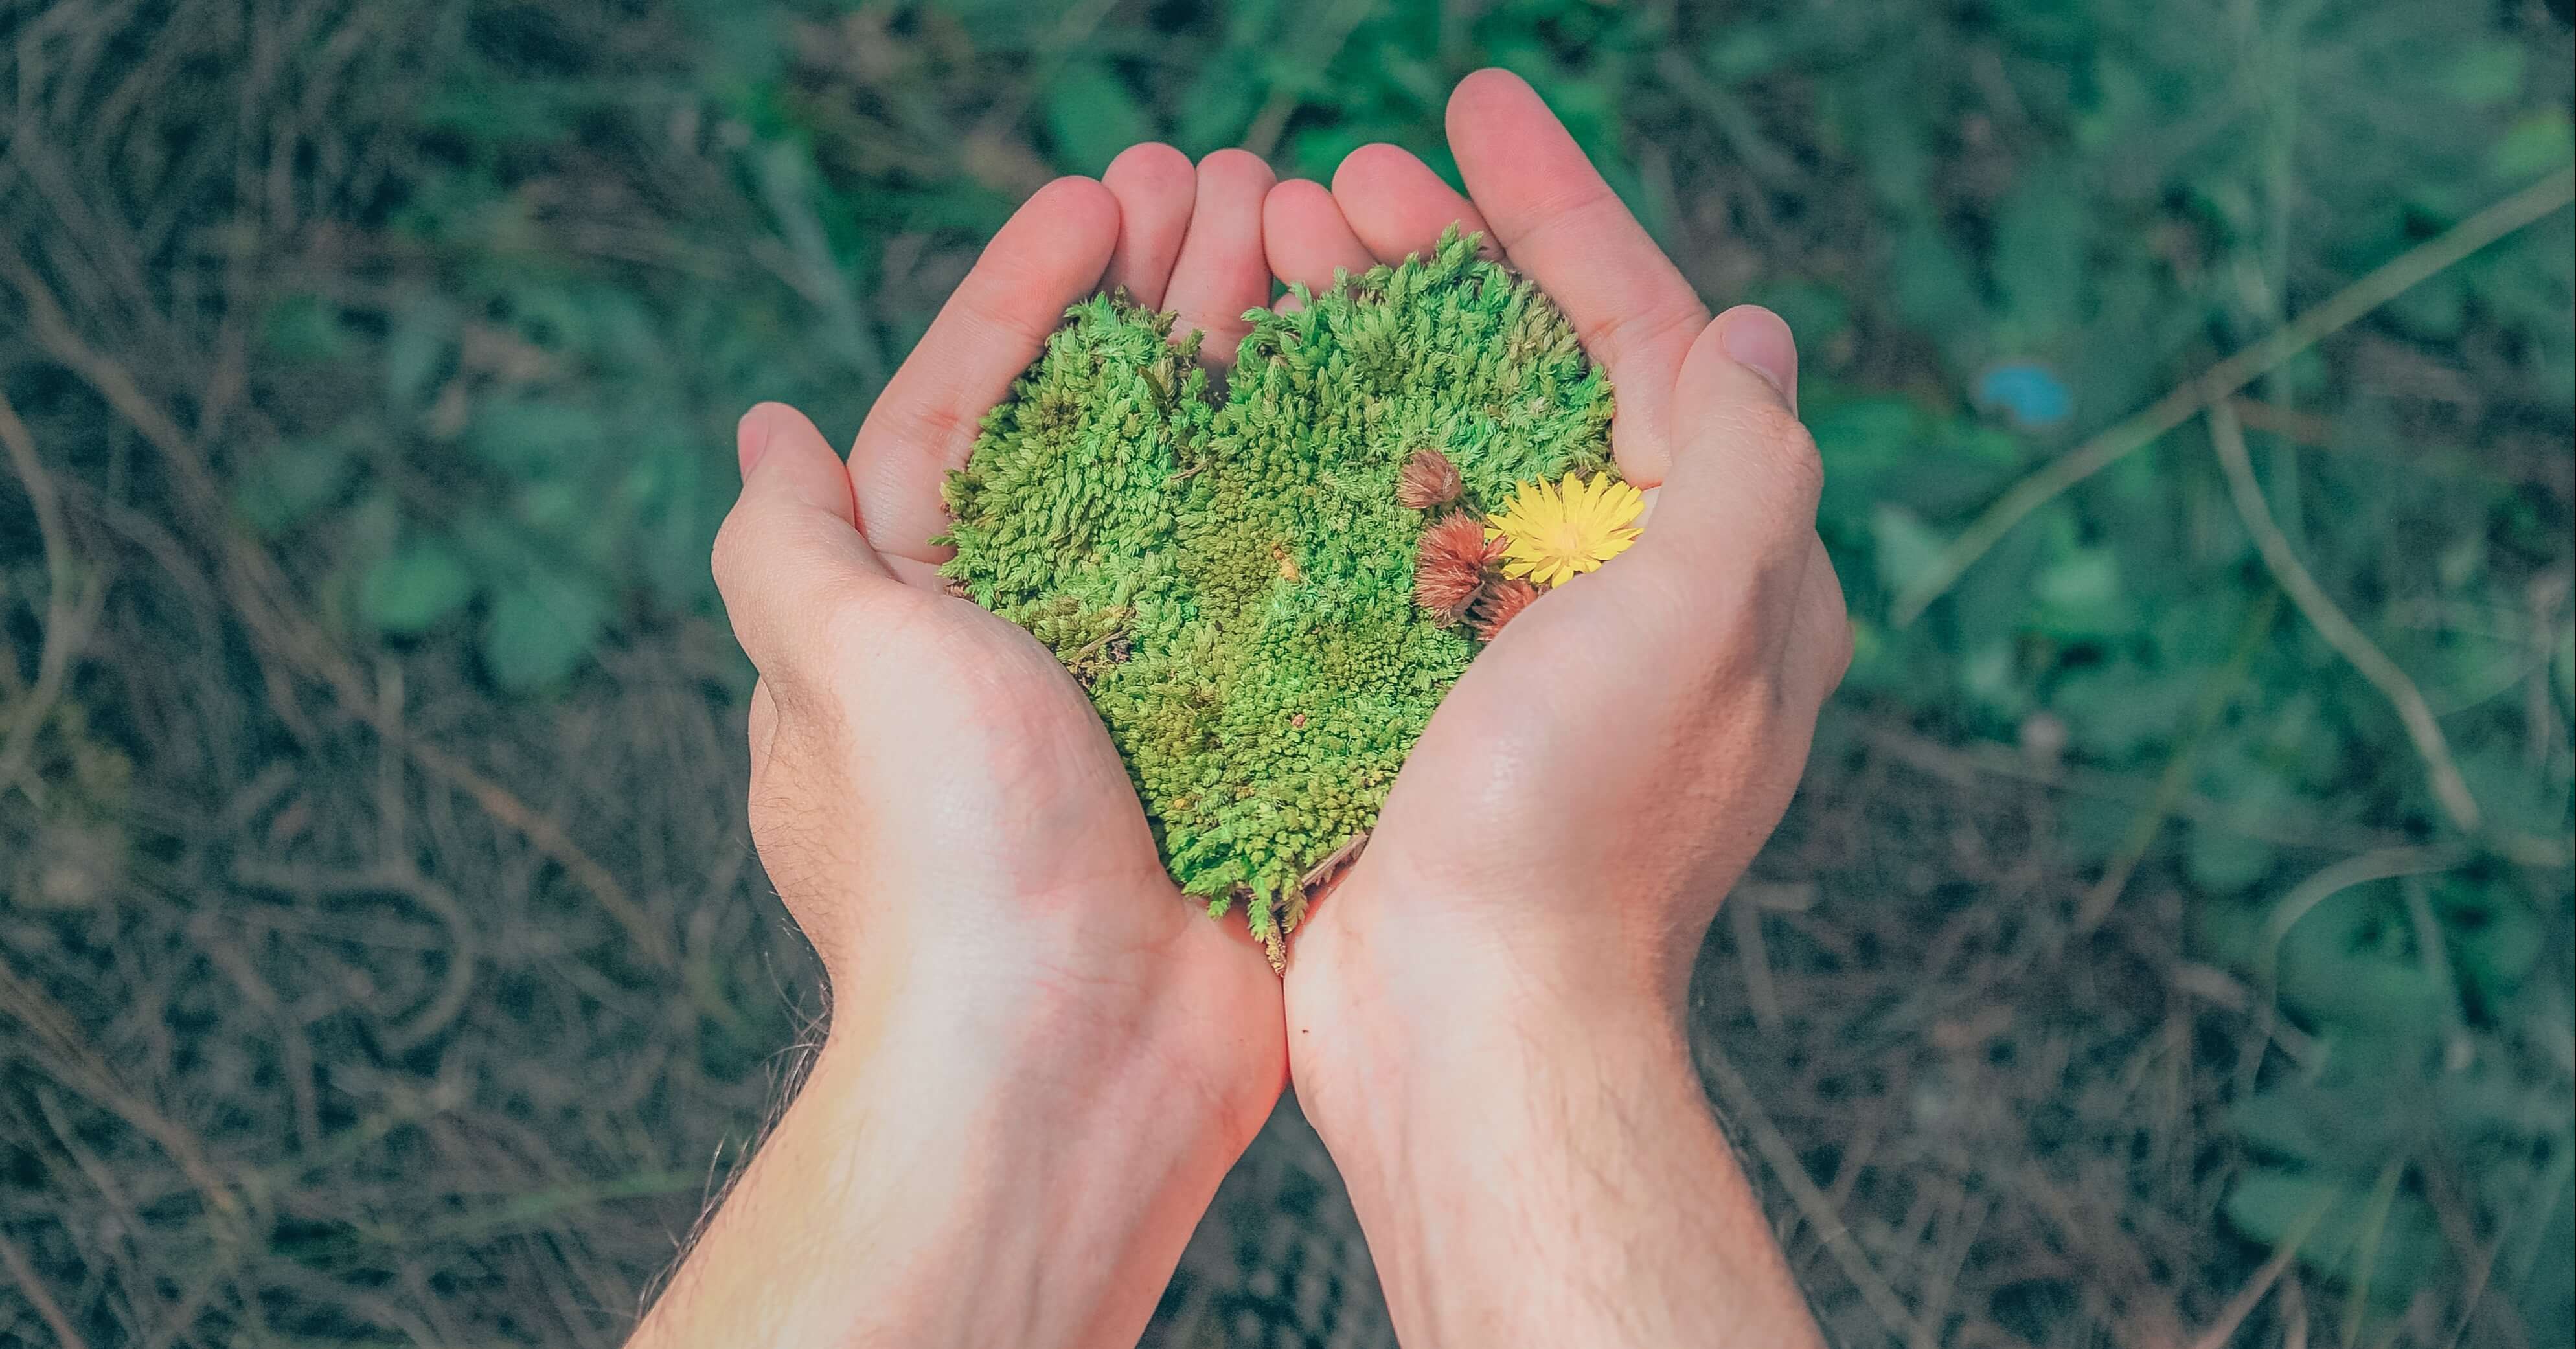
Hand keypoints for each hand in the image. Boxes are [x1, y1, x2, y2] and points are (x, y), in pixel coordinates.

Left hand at [634, 148, 1286, 1348]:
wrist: (1072, 1064)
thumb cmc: (947, 856)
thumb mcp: (842, 670)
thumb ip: (791, 547)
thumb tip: (763, 433)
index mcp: (917, 617)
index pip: (965, 411)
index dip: (1029, 294)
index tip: (1102, 195)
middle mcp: (1028, 647)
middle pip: (1099, 430)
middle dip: (1156, 301)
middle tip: (1233, 185)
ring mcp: (1144, 695)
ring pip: (1204, 490)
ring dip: (1247, 365)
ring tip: (1306, 245)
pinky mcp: (1245, 744)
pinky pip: (1287, 592)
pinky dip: (1323, 494)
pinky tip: (1375, 401)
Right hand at [1268, 72, 1847, 1344]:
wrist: (1467, 1029)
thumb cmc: (1578, 832)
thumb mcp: (1695, 624)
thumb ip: (1739, 465)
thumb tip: (1754, 334)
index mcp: (1720, 565)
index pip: (1650, 336)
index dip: (1563, 210)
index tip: (1472, 104)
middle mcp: (1630, 593)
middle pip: (1535, 374)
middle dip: (1441, 263)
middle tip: (1332, 182)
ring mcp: (1519, 645)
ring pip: (1444, 444)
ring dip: (1363, 341)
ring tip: (1269, 252)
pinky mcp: (1422, 695)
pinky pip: (1379, 537)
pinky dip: (1322, 455)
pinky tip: (1253, 395)